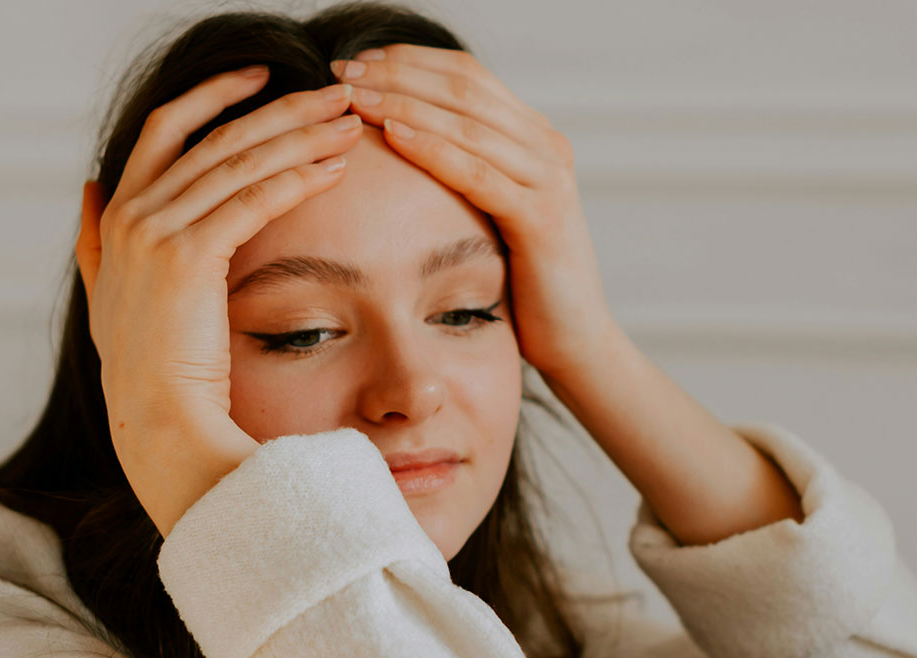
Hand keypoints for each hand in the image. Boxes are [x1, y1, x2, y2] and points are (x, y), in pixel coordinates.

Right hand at [74, 68, 363, 535]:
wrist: (158, 427)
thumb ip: (96, 242)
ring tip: (349, 123)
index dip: (214, 95)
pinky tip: (335, 169)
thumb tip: (87, 187)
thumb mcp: (108, 298)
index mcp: (118, 216)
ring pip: (238, 160)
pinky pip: (251, 200)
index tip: (263, 76)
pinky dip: (296, 179)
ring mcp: (153, 234)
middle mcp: (130, 214)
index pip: (167, 128)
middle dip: (281, 109)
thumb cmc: (149, 376)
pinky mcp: (185, 258)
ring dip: (300, 135)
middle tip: (335, 91)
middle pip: (214, 136)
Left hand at [334, 45, 619, 379]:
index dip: (409, 60)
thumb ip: (463, 171)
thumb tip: (398, 141)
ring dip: (403, 103)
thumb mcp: (490, 211)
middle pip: (464, 87)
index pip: (466, 74)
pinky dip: (433, 149)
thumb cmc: (521, 280)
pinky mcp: (541, 217)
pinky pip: (477, 173)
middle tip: (342, 69)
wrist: (574, 338)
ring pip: (466, 123)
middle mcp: (546, 144)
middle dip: (398, 73)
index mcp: (533, 135)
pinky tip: (392, 135)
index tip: (355, 60)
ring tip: (353, 97)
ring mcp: (548, 178)